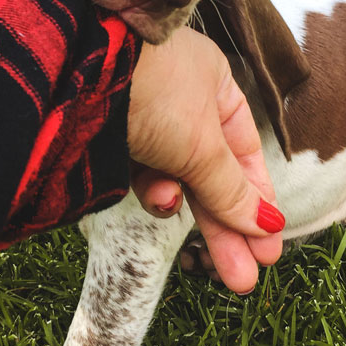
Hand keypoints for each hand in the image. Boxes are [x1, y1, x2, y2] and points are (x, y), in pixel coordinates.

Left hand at [127, 27, 284, 292]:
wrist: (76, 66)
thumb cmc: (154, 89)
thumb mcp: (202, 146)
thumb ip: (232, 190)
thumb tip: (269, 225)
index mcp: (216, 86)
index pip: (245, 155)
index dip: (256, 202)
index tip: (267, 248)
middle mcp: (184, 100)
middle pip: (212, 175)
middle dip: (226, 228)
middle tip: (242, 279)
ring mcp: (146, 117)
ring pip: (175, 177)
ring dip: (181, 205)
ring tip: (175, 214)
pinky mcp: (112, 135)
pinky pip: (141, 173)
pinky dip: (150, 188)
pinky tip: (156, 196)